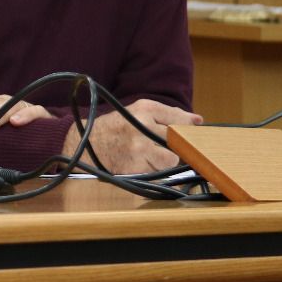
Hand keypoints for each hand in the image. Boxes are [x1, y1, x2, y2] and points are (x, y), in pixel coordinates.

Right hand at [63, 98, 201, 173]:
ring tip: (149, 155)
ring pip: (170, 160)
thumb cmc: (115, 128)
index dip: (189, 126)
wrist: (84, 144)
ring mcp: (140, 148)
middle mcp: (143, 126)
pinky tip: (140, 163)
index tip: (196, 130)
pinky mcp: (136, 167)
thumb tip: (197, 120)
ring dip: (164, 161)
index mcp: (144, 109)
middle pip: (178, 140)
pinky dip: (152, 170)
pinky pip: (158, 172)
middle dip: (178, 145)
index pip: (179, 118)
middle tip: (172, 146)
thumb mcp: (136, 111)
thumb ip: (166, 114)